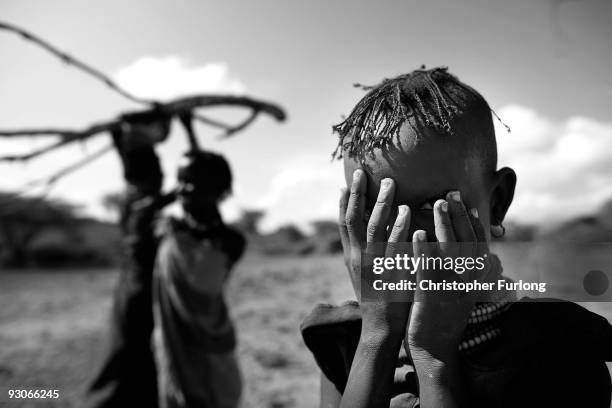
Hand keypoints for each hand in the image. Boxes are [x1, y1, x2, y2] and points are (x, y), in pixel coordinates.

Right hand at [338, 169, 411, 335]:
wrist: (381, 328)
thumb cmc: (377, 300)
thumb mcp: (364, 275)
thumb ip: (364, 254)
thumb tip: (366, 234)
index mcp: (350, 257)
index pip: (343, 224)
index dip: (344, 202)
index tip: (346, 183)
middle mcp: (356, 258)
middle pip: (353, 219)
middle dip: (358, 194)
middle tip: (363, 172)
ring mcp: (371, 265)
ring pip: (372, 227)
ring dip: (380, 203)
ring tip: (390, 183)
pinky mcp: (389, 273)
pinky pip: (393, 246)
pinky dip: (398, 226)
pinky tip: (406, 211)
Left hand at [407, 191, 488, 360]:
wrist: (435, 351)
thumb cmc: (443, 317)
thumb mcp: (460, 291)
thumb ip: (462, 270)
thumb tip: (464, 247)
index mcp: (475, 280)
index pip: (477, 245)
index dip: (472, 222)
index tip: (467, 202)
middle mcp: (468, 282)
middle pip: (466, 241)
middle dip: (458, 215)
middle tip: (449, 193)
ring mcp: (452, 289)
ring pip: (450, 250)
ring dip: (444, 224)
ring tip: (436, 203)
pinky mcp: (433, 297)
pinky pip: (429, 268)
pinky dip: (425, 249)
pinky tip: (418, 232)